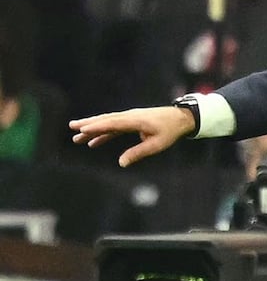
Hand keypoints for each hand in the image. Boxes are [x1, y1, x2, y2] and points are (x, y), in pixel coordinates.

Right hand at [69, 107, 195, 167]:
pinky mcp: (132, 121)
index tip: (82, 129)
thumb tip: (121, 163)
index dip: (97, 126)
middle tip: (71, 127)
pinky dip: (103, 133)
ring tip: (76, 136)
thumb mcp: (156, 144)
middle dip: (89, 124)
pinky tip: (93, 142)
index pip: (113, 123)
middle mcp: (130, 116)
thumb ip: (138, 153)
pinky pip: (114, 127)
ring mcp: (130, 118)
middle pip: (106, 120)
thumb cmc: (170, 131)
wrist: (180, 118)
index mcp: (136, 120)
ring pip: (108, 123)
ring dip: (93, 129)